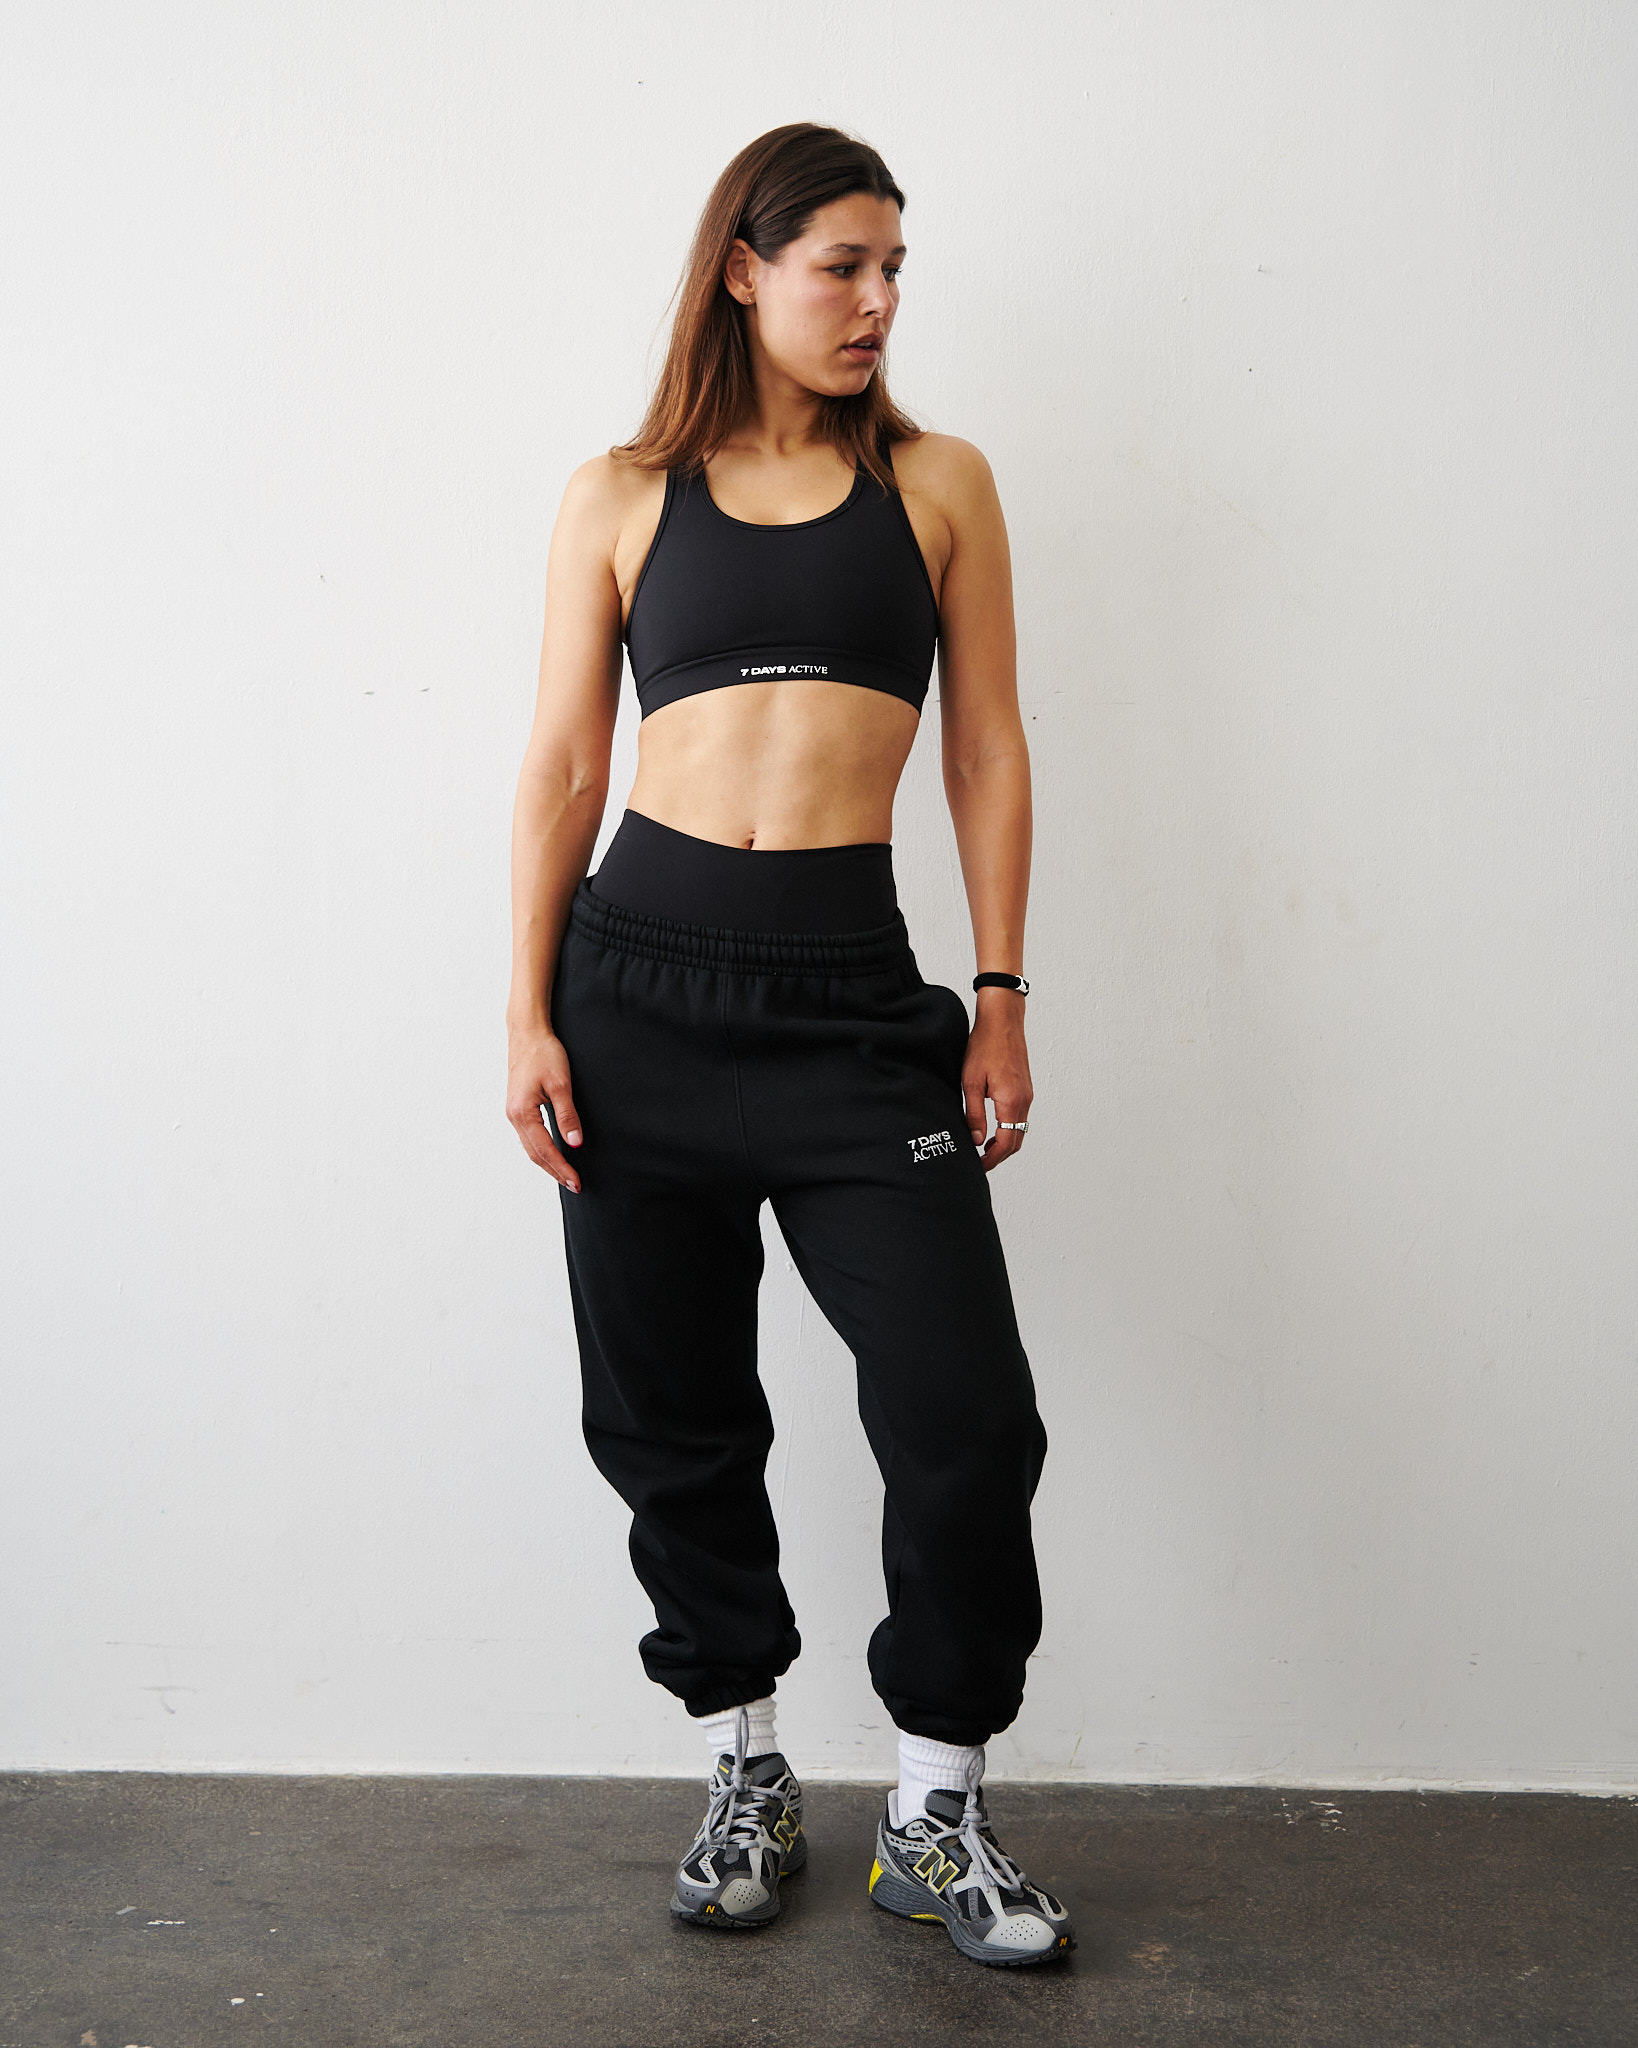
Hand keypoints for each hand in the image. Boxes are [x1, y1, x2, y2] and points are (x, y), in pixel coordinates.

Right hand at [506, 1023, 583, 1191]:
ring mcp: (513, 1112)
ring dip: (548, 1163)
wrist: (527, 1032)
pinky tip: (553, 1153)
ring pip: (530, 1147)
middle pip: (535, 1154)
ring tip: (566, 1175)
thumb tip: (575, 1143)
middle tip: (575, 1185)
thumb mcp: (560, 1084)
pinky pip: (529, 1136)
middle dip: (555, 1172)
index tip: (576, 1182)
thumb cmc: (544, 1053)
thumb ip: (567, 1115)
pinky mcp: (518, 1107)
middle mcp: (514, 1116)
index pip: (544, 1150)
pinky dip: (541, 1150)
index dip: (562, 1168)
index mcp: (522, 1113)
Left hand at [962, 990, 1032, 1172]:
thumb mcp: (971, 1082)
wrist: (1002, 1020)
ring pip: (1019, 1130)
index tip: (979, 1165)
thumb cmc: (984, 1046)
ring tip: (983, 1147)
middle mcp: (1024, 1100)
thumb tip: (976, 1140)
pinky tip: (992, 1127)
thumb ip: (974, 1114)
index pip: (1007, 1143)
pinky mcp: (1025, 1088)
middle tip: (980, 1162)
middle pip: (1017, 1141)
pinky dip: (1009, 1129)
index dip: (992, 1158)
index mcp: (1012, 1101)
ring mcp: (1027, 1094)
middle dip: (1000, 1155)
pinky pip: (1020, 1117)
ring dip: (1004, 1142)